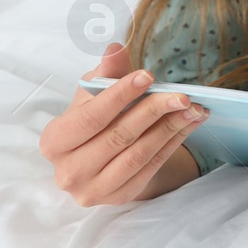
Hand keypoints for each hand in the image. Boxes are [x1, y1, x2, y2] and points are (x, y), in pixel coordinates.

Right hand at [39, 42, 208, 205]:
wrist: (102, 159)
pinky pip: (151, 167)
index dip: (120, 96)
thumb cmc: (95, 121)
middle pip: (118, 136)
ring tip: (194, 107)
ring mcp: (93, 189)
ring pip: (139, 154)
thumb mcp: (93, 95)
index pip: (90, 117)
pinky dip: (174, 142)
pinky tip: (190, 123)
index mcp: (54, 141)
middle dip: (153, 111)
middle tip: (182, 94)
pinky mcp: (119, 197)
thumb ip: (103, 73)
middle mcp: (68, 171)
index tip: (148, 76)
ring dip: (171, 127)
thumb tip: (116, 49)